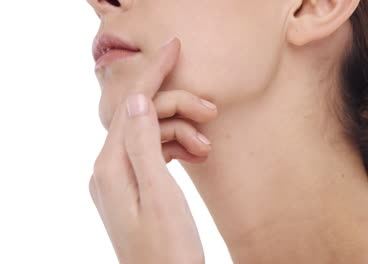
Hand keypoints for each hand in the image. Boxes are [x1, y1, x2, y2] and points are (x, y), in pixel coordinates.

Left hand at [89, 38, 205, 263]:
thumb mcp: (159, 194)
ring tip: (208, 146)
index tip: (174, 47)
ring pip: (151, 135)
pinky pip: (153, 154)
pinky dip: (175, 148)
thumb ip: (144, 145)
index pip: (132, 106)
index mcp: (110, 168)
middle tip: (213, 112)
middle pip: (143, 118)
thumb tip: (136, 100)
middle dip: (178, 108)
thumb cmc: (168, 251)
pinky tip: (197, 154)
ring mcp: (120, 180)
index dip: (155, 74)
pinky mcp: (134, 188)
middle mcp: (108, 170)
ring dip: (181, 131)